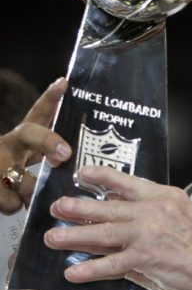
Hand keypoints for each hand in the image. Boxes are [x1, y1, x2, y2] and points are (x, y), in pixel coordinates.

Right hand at [0, 78, 70, 212]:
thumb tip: (85, 165)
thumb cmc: (13, 173)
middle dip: (48, 141)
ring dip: (30, 188)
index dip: (51, 97)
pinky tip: (14, 204)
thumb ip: (50, 156)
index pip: (39, 112)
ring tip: (32, 197)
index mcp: (23, 135)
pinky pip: (8, 201)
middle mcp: (9, 144)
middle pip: (29, 134)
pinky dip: (14, 206)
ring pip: (19, 174)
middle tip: (65, 153)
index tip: (65, 83)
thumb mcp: (29, 158)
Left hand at [44, 166, 191, 289]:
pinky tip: (73, 271)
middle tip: (56, 207)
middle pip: (108, 208)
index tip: (81, 174)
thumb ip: (143, 214)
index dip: (101, 176)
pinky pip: (111, 264)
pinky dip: (90, 268)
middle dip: (78, 207)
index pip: (127, 182)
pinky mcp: (145, 258)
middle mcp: (154, 210)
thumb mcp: (174, 215)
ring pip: (104, 233)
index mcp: (163, 196)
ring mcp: (149, 234)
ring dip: (74, 235)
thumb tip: (110, 215)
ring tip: (54, 237)